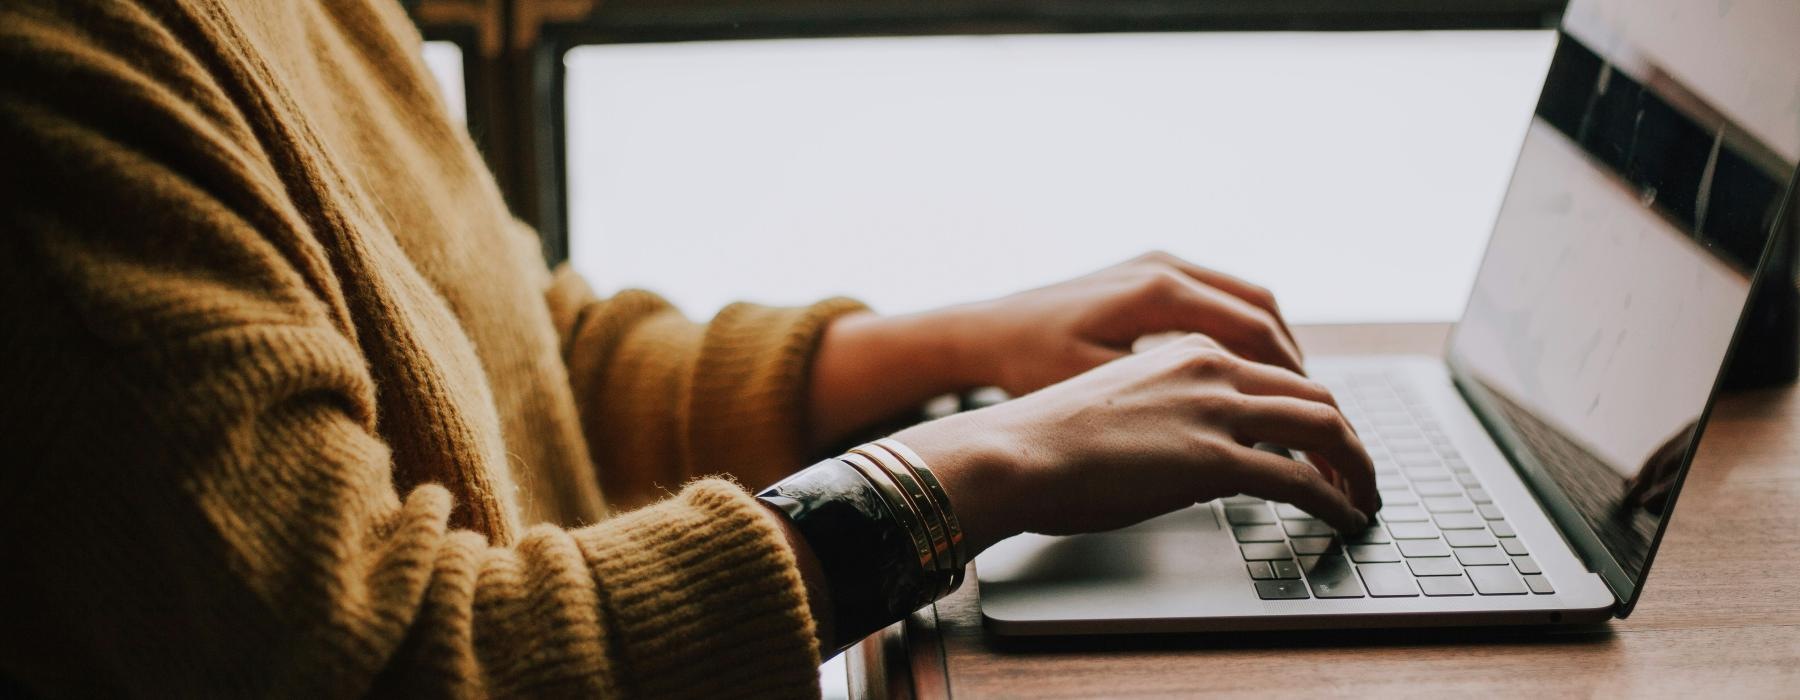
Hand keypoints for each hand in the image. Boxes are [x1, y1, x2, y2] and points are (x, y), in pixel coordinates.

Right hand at [892, 335, 1377, 554]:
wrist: (1012, 451)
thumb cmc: (1046, 437)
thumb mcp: (1119, 401)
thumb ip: (1168, 408)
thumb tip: (1192, 450)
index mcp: (1187, 348)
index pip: (1277, 370)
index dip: (1312, 408)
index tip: (1323, 440)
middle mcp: (1211, 366)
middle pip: (1314, 393)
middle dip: (1348, 437)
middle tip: (1359, 471)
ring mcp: (1215, 410)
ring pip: (1324, 427)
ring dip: (1356, 466)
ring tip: (1364, 497)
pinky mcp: (1214, 459)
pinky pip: (1301, 479)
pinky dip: (1335, 499)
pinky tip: (1343, 517)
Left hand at [949, 251, 1303, 396]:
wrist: (984, 332)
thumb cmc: (1029, 366)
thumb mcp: (1099, 392)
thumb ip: (1170, 406)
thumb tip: (1239, 435)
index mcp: (1159, 292)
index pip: (1256, 333)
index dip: (1292, 382)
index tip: (1315, 421)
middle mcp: (1166, 267)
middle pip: (1263, 311)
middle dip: (1295, 366)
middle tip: (1319, 415)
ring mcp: (1158, 264)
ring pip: (1246, 301)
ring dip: (1275, 347)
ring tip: (1294, 397)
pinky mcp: (1148, 273)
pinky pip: (1219, 298)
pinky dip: (1245, 333)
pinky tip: (1248, 373)